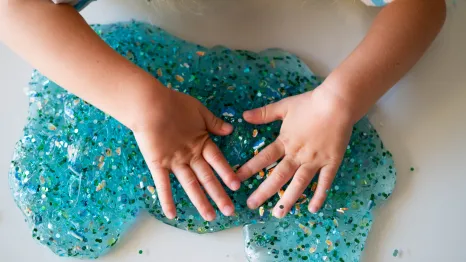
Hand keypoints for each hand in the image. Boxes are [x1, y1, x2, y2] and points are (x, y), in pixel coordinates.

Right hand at [131, 87, 240, 220]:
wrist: (150, 103)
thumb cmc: (174, 104)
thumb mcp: (199, 111)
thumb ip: (214, 123)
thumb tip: (230, 130)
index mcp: (201, 142)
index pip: (218, 161)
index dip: (227, 173)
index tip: (237, 186)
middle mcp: (190, 155)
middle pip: (207, 178)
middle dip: (219, 195)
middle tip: (230, 211)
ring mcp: (175, 161)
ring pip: (190, 185)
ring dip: (200, 201)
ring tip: (210, 217)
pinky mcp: (158, 163)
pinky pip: (163, 184)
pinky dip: (167, 199)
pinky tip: (171, 215)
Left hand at [237, 87, 354, 217]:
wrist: (337, 103)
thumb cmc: (310, 103)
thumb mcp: (284, 106)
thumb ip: (264, 113)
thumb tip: (244, 116)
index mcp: (285, 141)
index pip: (264, 158)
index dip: (249, 169)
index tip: (236, 179)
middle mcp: (297, 154)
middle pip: (278, 176)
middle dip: (264, 192)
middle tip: (252, 205)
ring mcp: (315, 160)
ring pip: (299, 183)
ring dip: (288, 199)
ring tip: (279, 214)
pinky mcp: (331, 162)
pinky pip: (324, 182)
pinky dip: (319, 195)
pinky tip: (313, 209)